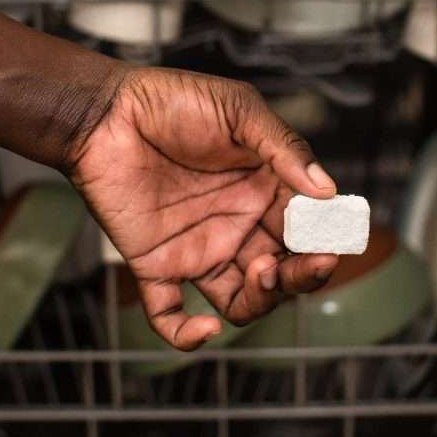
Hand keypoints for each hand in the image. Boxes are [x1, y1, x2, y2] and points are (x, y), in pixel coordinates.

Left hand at [68, 66, 339, 349]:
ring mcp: (198, 248)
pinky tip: (203, 326)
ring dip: (262, 301)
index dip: (324, 242)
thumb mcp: (239, 111)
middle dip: (303, 276)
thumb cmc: (172, 101)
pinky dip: (186, 335)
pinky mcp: (155, 264)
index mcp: (263, 190)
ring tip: (262, 271)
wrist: (104, 112)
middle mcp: (237, 225)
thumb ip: (283, 147)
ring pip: (243, 302)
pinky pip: (171, 315)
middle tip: (308, 262)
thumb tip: (326, 189)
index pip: (306, 231)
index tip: (332, 241)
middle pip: (283, 273)